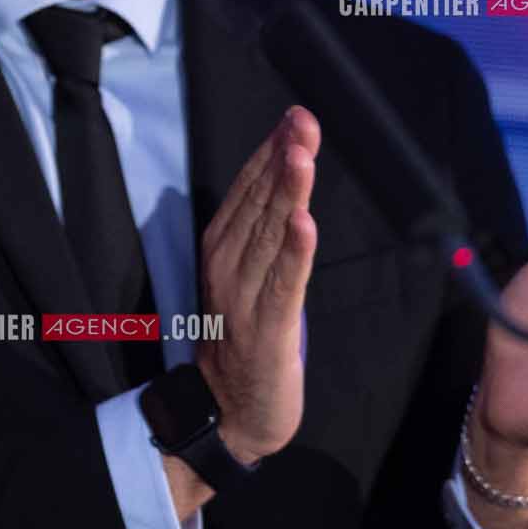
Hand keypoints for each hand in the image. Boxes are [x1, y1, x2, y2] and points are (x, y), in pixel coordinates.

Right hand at [195, 107, 318, 464]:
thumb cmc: (246, 340)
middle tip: (303, 121)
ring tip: (302, 155)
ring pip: (271, 235)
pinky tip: (306, 223)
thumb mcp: (250, 278)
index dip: (271, 151)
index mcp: (221, 248)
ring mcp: (244, 296)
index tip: (295, 117)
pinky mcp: (268, 329)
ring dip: (288, 193)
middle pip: (260, 203)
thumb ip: (262, 235)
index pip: (248, 190)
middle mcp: (227, 265)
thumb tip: (285, 186)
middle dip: (283, 158)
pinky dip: (295, 252)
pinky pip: (283, 284)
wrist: (229, 412)